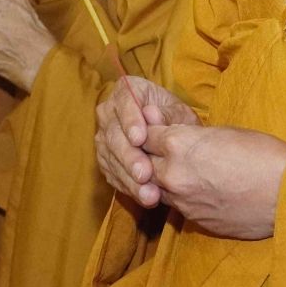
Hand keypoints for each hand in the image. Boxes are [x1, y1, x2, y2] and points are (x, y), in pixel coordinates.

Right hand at [94, 75, 198, 206]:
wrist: (174, 136)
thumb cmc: (177, 119)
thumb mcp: (181, 114)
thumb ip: (168, 114)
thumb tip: (151, 114)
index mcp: (128, 90)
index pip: (124, 102)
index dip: (130, 121)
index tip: (140, 139)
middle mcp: (109, 111)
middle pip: (114, 134)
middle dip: (130, 157)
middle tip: (145, 174)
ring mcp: (104, 135)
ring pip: (110, 158)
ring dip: (129, 178)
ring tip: (149, 194)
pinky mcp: (105, 158)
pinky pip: (112, 173)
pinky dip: (128, 186)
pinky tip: (143, 196)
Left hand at [144, 124, 285, 239]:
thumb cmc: (263, 155)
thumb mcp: (227, 132)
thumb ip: (194, 134)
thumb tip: (177, 133)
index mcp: (179, 144)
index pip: (145, 134)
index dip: (149, 129)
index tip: (153, 127)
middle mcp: (172, 173)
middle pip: (141, 162)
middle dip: (146, 154)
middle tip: (157, 148)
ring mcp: (180, 200)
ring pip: (153, 186)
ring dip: (159, 177)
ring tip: (175, 168)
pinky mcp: (192, 219)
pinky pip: (175, 204)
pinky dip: (178, 195)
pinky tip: (194, 188)